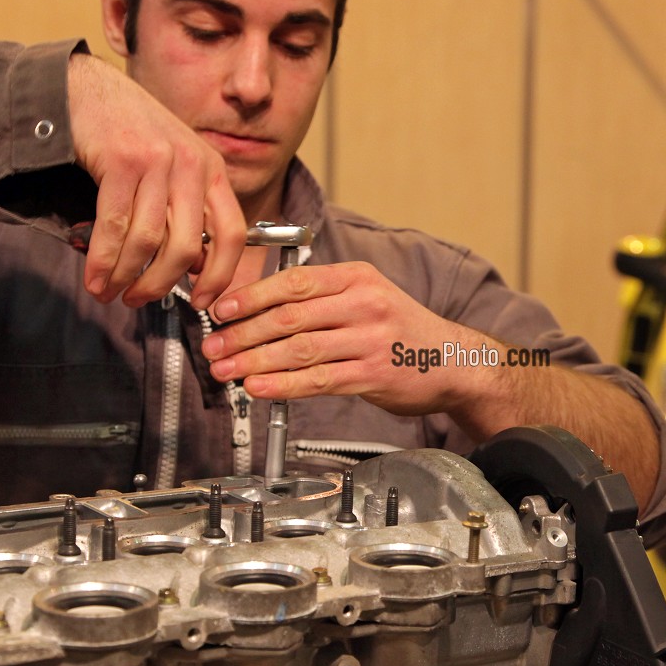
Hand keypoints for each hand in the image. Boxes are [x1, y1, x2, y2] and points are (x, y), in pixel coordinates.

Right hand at [66, 53, 242, 309]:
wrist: (85, 89)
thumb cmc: (128, 134)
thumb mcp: (173, 167)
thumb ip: (186, 211)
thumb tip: (193, 266)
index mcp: (212, 169)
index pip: (232, 233)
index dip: (220, 275)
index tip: (204, 302)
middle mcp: (192, 164)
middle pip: (187, 247)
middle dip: (161, 285)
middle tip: (138, 301)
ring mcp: (159, 160)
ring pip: (150, 241)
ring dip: (127, 277)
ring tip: (109, 292)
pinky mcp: (122, 159)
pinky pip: (115, 226)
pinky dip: (104, 260)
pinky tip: (95, 277)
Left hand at [201, 262, 494, 414]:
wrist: (452, 361)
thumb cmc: (400, 330)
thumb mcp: (367, 296)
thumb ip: (320, 299)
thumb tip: (256, 311)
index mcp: (356, 277)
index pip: (293, 282)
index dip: (250, 297)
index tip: (220, 310)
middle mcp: (364, 303)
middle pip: (289, 317)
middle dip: (242, 333)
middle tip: (213, 346)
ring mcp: (370, 339)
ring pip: (299, 350)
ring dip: (254, 362)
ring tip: (226, 371)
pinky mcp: (373, 374)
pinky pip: (319, 380)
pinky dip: (283, 385)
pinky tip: (259, 388)